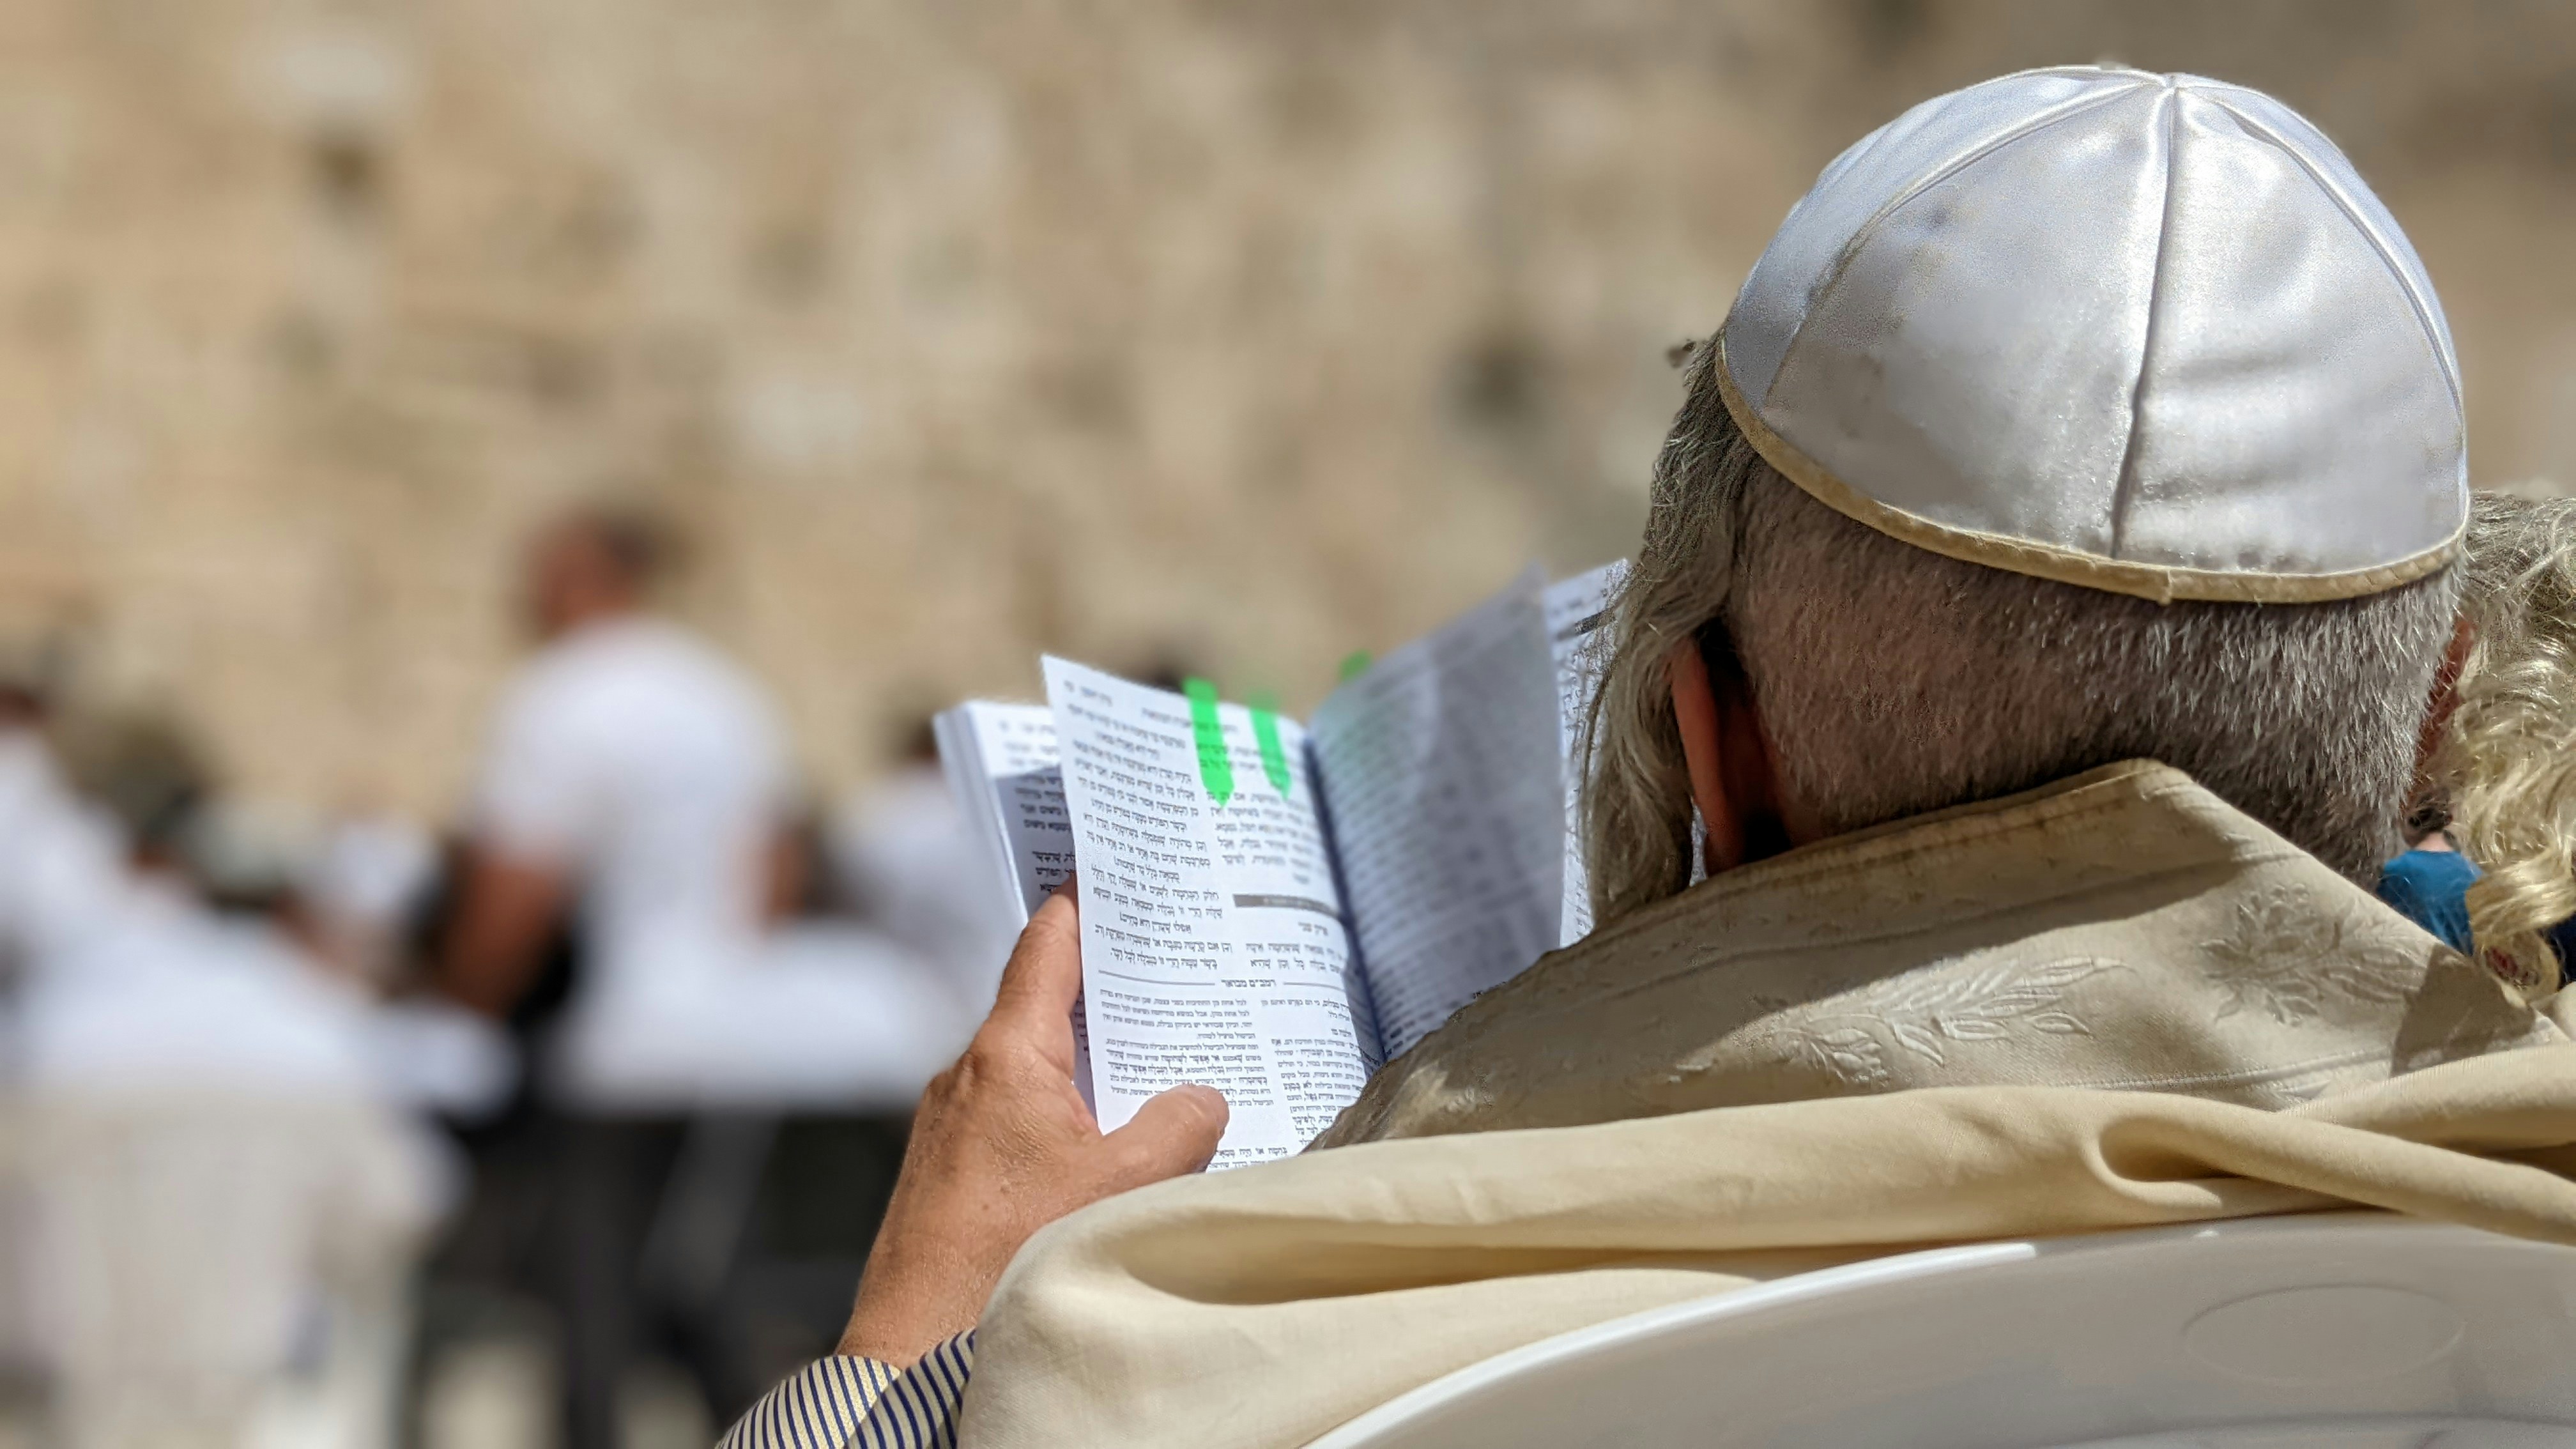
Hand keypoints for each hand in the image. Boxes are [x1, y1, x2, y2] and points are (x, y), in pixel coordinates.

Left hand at [836, 886, 1228, 1364]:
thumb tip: (1201, 1098)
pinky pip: (1013, 1120)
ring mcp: (949, 1127)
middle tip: (1163, 967)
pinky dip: (1060, 1116)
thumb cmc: (1008, 1261)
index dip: (1081, 902)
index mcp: (1005, 1055)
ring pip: (1030, 1071)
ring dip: (1086, 1066)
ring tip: (1152, 1066)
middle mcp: (966, 1076)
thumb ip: (1176, 1127)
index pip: (1046, 946)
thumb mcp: (1121, 1185)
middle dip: (1106, 991)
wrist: (914, 1353)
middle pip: (1044, 1006)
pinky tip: (1102, 1149)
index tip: (1105, 866)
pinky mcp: (945, 1175)